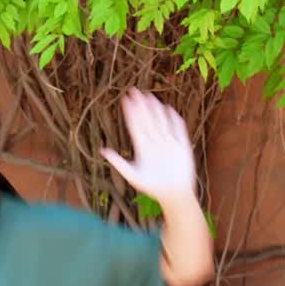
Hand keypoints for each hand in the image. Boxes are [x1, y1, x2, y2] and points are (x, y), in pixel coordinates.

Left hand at [102, 88, 196, 202]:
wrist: (174, 195)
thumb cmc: (153, 188)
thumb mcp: (133, 176)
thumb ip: (119, 163)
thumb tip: (103, 151)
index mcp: (142, 148)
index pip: (135, 126)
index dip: (130, 113)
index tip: (124, 100)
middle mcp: (155, 143)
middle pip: (146, 120)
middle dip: (141, 106)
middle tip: (134, 90)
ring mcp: (168, 143)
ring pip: (160, 122)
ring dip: (155, 109)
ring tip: (149, 96)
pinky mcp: (182, 146)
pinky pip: (178, 130)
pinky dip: (174, 120)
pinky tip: (169, 109)